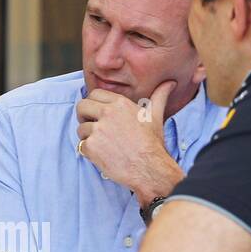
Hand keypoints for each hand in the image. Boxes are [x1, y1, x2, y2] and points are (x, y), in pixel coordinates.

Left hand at [76, 80, 184, 202]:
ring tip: (102, 145)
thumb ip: (159, 96)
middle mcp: (107, 113)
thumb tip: (170, 83)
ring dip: (87, 137)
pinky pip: (81, 146)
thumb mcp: (155, 116)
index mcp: (120, 104)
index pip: (94, 94)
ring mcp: (98, 130)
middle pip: (81, 107)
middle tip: (91, 126)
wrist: (149, 168)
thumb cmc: (152, 143)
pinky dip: (88, 152)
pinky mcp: (91, 147)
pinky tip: (102, 155)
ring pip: (81, 129)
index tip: (97, 113)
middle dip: (83, 116)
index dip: (93, 103)